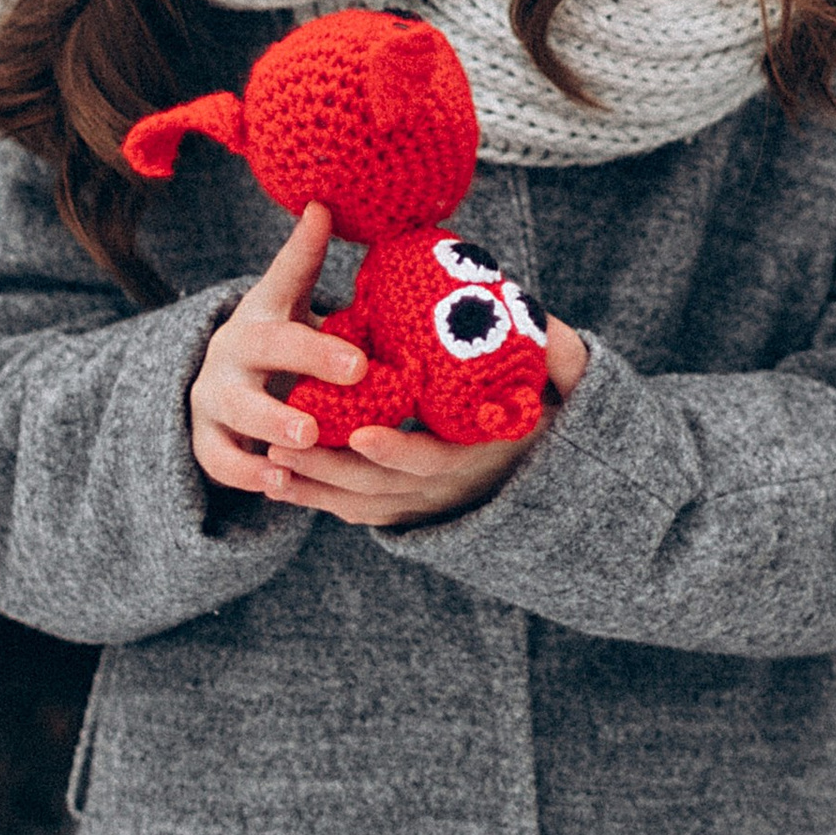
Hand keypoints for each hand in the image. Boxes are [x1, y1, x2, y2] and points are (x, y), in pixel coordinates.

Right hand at [190, 205, 365, 497]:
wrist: (221, 381)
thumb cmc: (275, 335)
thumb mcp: (288, 296)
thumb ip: (305, 258)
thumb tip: (324, 202)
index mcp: (263, 309)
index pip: (286, 282)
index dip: (311, 275)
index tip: (347, 302)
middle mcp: (232, 348)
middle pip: (265, 347)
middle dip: (310, 357)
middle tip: (355, 371)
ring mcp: (214, 395)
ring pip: (238, 410)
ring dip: (273, 424)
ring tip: (308, 439)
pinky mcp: (205, 438)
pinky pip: (219, 461)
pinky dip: (247, 474)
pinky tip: (279, 484)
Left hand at [268, 313, 590, 530]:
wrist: (537, 471)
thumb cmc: (544, 415)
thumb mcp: (566, 390)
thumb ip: (563, 357)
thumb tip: (549, 323)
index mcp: (478, 456)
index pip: (433, 460)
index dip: (399, 451)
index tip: (363, 431)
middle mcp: (446, 490)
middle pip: (380, 487)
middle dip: (332, 467)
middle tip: (286, 442)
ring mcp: (421, 505)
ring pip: (359, 503)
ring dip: (314, 485)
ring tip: (269, 462)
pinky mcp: (402, 510)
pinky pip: (354, 512)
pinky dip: (317, 499)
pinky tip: (280, 480)